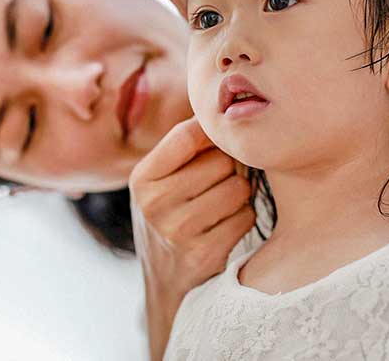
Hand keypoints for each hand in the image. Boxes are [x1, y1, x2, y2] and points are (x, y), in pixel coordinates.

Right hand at [129, 116, 254, 358]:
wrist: (166, 282)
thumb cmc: (170, 216)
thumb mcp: (159, 183)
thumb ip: (183, 148)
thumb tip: (221, 106)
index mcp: (142, 179)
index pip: (188, 134)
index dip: (213, 132)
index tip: (221, 139)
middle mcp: (155, 204)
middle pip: (220, 161)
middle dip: (228, 168)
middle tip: (220, 180)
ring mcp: (179, 231)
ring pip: (238, 188)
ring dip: (239, 194)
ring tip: (221, 204)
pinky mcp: (205, 253)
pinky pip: (246, 216)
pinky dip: (243, 218)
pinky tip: (225, 225)